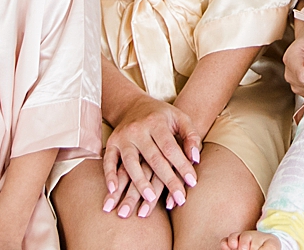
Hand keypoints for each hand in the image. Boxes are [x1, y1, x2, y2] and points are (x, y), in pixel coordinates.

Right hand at [101, 95, 199, 218]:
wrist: (133, 105)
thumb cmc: (162, 116)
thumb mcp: (180, 118)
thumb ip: (191, 136)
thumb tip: (195, 159)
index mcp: (156, 122)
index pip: (170, 148)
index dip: (182, 165)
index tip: (193, 182)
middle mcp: (138, 130)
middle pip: (153, 158)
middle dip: (168, 180)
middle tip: (180, 199)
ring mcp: (122, 137)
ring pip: (130, 162)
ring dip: (140, 182)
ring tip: (150, 200)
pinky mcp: (111, 144)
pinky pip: (108, 161)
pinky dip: (109, 176)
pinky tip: (114, 190)